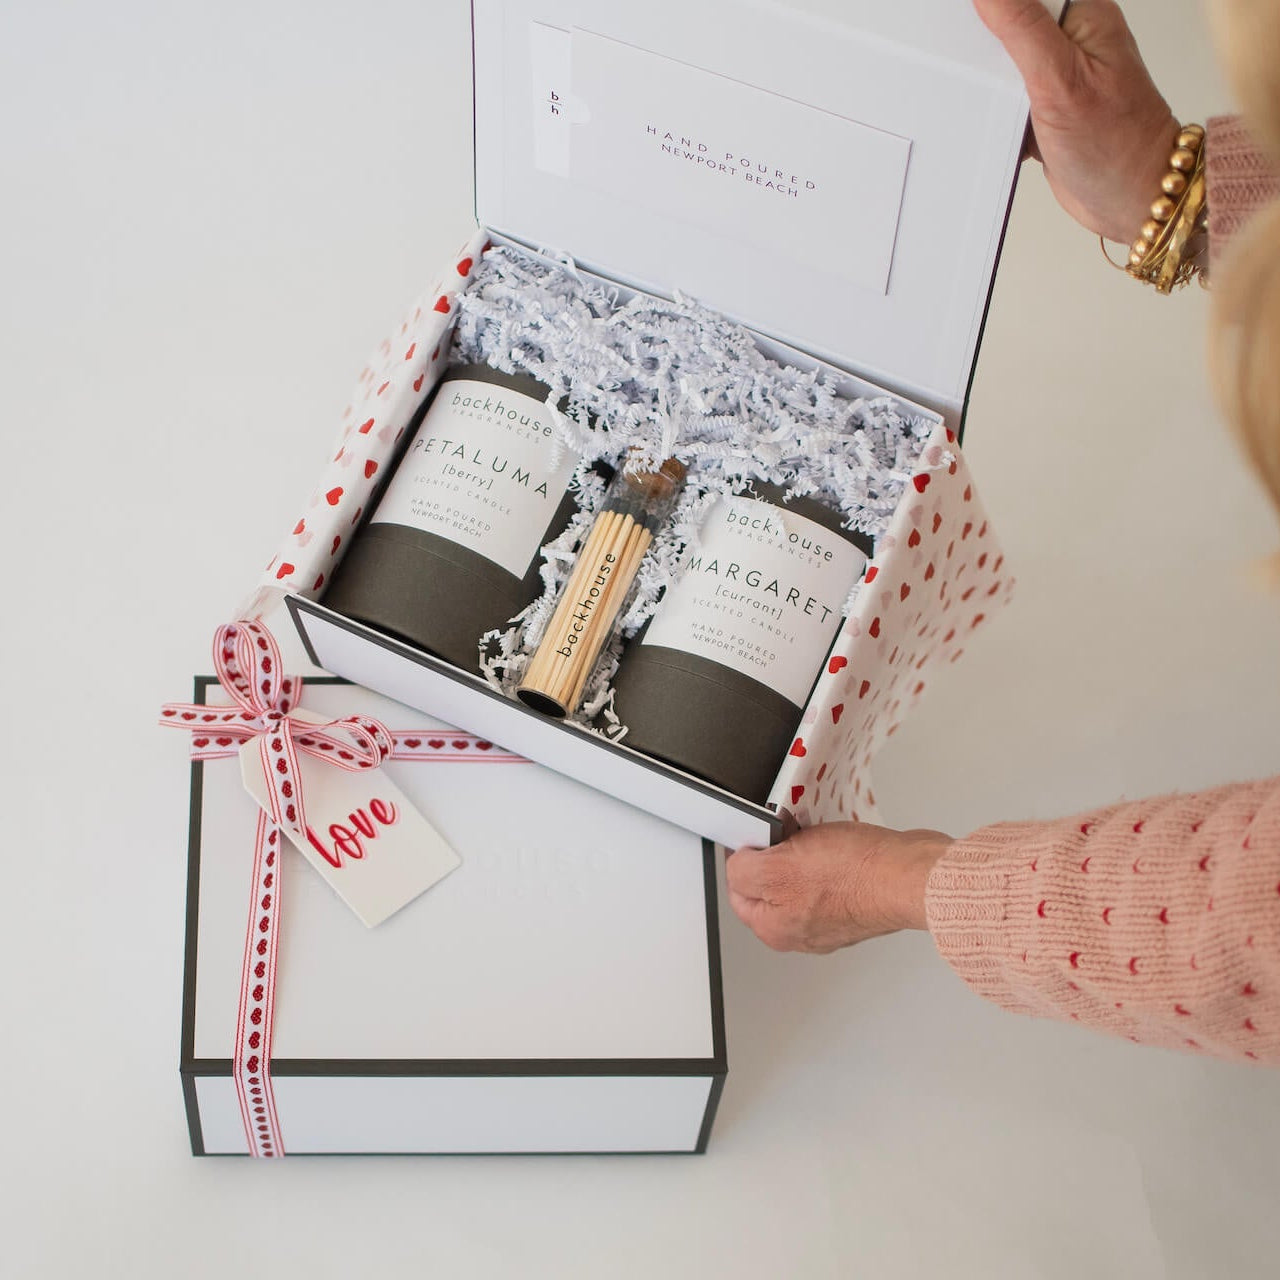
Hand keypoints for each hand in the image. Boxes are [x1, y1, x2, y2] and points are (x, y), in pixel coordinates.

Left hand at [726, 822, 950, 954]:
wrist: (911, 876)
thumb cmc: (855, 877)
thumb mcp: (777, 868)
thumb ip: (743, 871)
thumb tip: (735, 868)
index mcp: (776, 929)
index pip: (738, 890)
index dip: (743, 857)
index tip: (755, 837)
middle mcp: (802, 930)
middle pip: (770, 883)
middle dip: (777, 853)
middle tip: (791, 837)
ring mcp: (832, 915)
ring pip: (802, 873)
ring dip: (806, 850)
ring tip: (820, 838)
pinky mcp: (856, 898)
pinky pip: (833, 870)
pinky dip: (833, 853)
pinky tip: (841, 842)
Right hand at [974, 0, 1179, 242]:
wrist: (1132, 198)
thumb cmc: (1116, 143)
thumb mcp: (1059, 79)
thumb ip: (1022, 27)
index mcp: (1081, 12)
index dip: (991, 5)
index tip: (963, 20)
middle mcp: (1070, 37)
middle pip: (1008, 21)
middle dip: (985, 45)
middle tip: (987, 76)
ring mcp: (1057, 71)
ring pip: (1002, 61)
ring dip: (989, 83)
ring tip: (1001, 107)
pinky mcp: (1045, 103)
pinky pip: (1006, 95)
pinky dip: (997, 110)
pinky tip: (1003, 124)